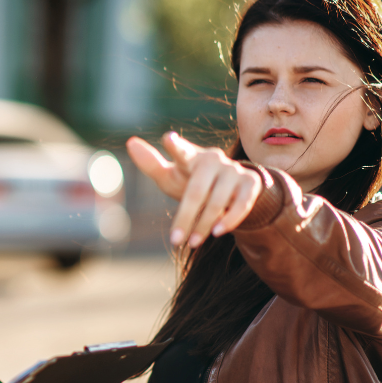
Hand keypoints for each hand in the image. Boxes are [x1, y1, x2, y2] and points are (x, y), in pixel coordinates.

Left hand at [126, 132, 261, 247]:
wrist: (229, 189)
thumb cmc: (191, 181)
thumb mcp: (170, 176)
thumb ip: (151, 164)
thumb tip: (130, 142)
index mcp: (190, 157)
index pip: (181, 151)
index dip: (175, 146)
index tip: (168, 139)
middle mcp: (213, 159)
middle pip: (196, 191)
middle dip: (185, 218)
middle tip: (175, 241)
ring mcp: (233, 170)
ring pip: (217, 201)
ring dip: (204, 226)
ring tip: (191, 243)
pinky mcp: (250, 183)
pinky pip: (241, 204)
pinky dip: (230, 220)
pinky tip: (218, 233)